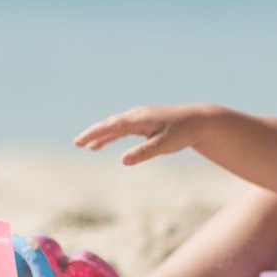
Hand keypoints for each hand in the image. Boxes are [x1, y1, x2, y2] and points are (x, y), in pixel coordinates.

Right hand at [74, 105, 210, 165]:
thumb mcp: (165, 145)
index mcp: (140, 119)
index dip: (96, 133)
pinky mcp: (145, 123)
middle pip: (110, 124)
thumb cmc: (184, 132)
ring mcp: (141, 118)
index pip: (112, 125)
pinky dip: (111, 135)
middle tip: (77, 144)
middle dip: (93, 133)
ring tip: (86, 147)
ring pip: (115, 126)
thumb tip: (123, 160)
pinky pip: (123, 129)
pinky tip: (103, 144)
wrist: (199, 121)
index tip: (82, 142)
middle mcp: (138, 115)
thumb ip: (144, 152)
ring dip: (101, 135)